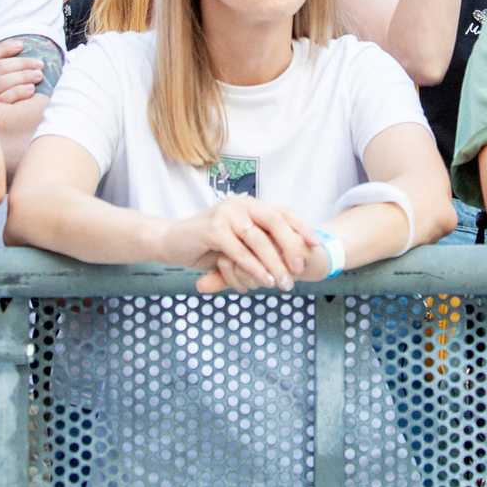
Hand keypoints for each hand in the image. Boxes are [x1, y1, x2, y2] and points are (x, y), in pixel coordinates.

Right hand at [0, 39, 46, 105]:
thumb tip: (20, 52)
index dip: (3, 48)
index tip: (22, 45)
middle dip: (21, 63)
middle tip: (39, 64)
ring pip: (1, 82)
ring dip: (22, 76)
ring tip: (39, 76)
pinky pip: (2, 100)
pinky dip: (17, 92)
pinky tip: (30, 90)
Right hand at [172, 196, 315, 292]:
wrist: (170, 241)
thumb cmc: (206, 244)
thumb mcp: (237, 241)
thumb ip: (258, 244)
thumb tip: (291, 256)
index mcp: (248, 204)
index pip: (282, 212)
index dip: (301, 227)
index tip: (315, 244)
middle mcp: (240, 204)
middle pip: (276, 222)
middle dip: (292, 246)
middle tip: (301, 268)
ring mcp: (226, 215)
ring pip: (259, 241)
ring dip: (274, 264)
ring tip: (284, 283)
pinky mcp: (213, 230)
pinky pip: (240, 252)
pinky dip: (254, 268)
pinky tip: (264, 281)